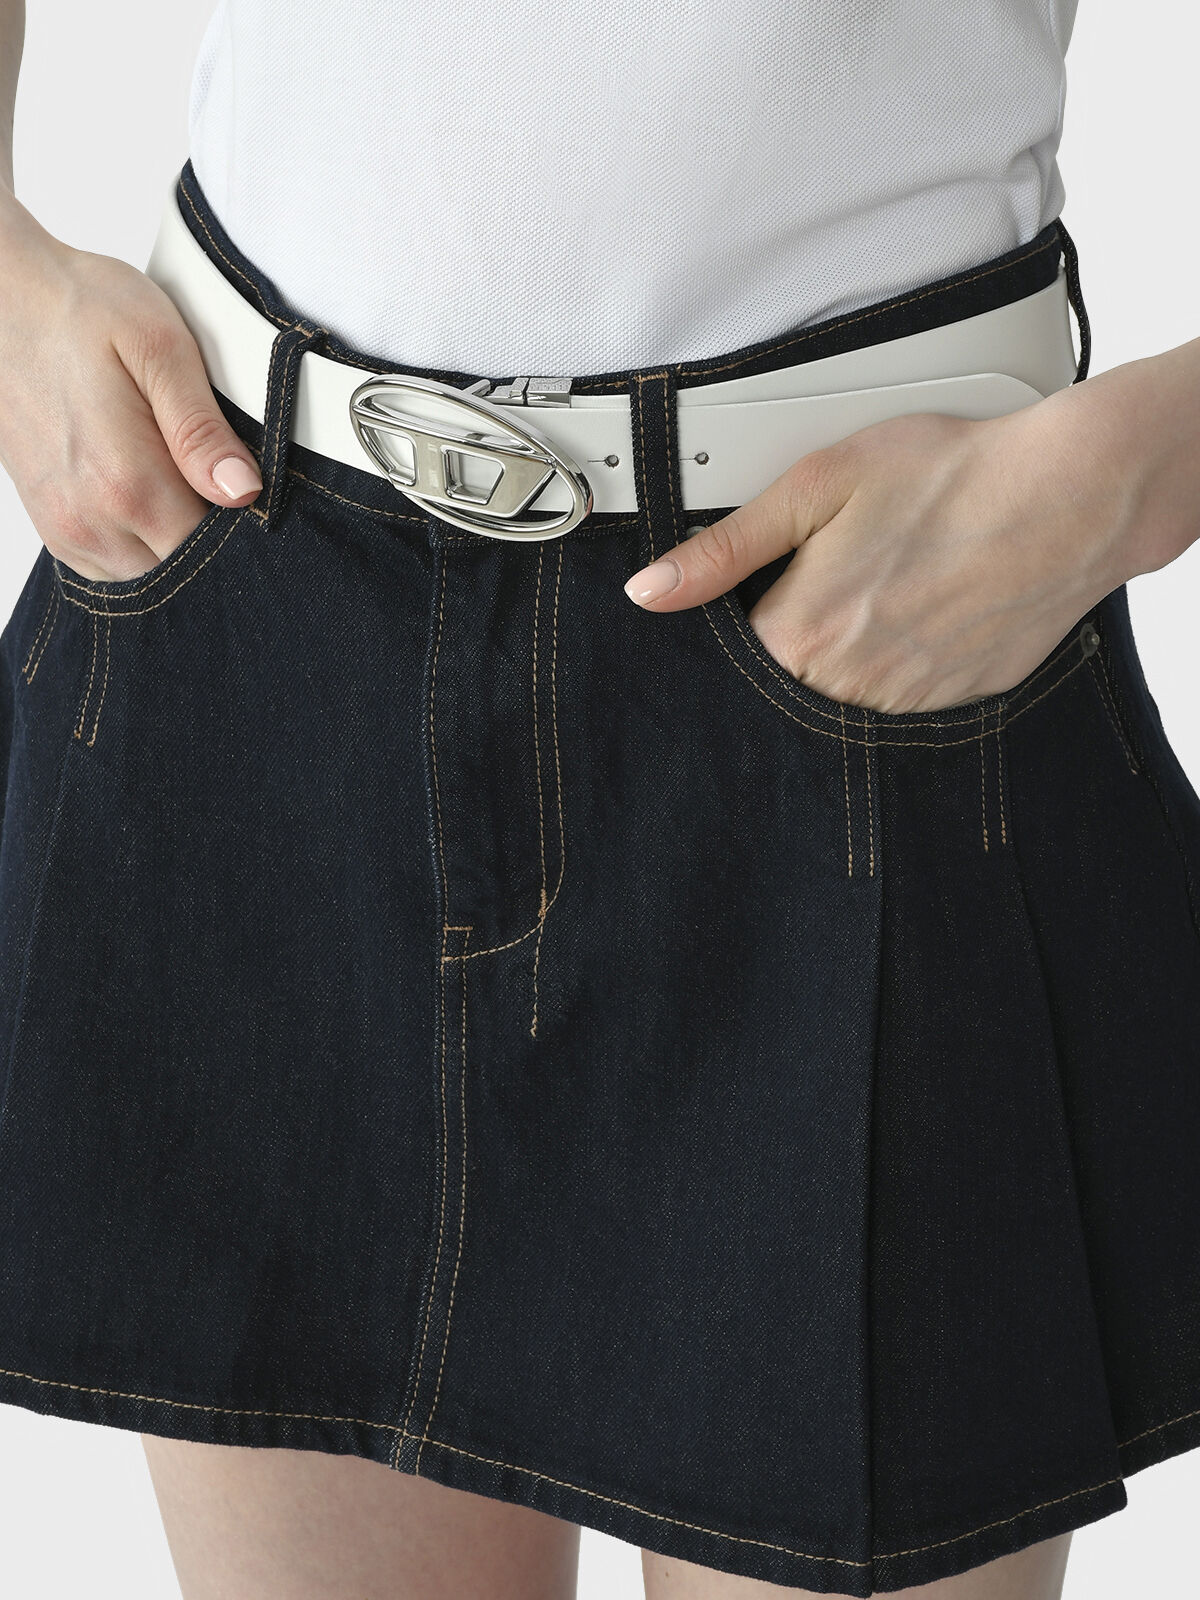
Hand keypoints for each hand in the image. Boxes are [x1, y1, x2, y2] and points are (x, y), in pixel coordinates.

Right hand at [0, 192, 262, 581]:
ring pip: (151, 576)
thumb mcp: (160, 346)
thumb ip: (201, 428)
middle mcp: (91, 521)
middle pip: (183, 569)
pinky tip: (153, 499)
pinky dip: (143, 547)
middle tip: (221, 480)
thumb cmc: (78, 310)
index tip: (252, 491)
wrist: (1, 299)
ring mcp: (67, 530)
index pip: (214, 553)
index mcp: (126, 483)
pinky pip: (115, 569)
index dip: (247, 532)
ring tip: (182, 482)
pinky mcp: (55, 529)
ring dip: (176, 544)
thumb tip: (244, 490)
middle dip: (213, 541)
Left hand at [620, 387, 1149, 715]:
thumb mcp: (815, 486)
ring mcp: (901, 704)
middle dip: (804, 627)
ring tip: (895, 582)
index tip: (781, 575)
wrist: (1067, 498)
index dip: (753, 604)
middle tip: (853, 569)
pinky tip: (927, 608)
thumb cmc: (949, 477)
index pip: (734, 649)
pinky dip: (903, 659)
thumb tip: (649, 592)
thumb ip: (724, 548)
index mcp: (798, 636)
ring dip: (853, 646)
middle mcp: (845, 686)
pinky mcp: (950, 705)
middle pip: (785, 674)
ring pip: (842, 690)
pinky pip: (899, 695)